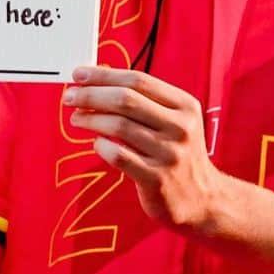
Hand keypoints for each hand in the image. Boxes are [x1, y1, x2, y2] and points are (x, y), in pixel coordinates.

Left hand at [62, 66, 220, 234]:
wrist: (203, 199)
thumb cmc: (178, 154)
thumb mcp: (174, 121)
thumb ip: (143, 100)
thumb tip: (100, 77)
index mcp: (184, 106)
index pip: (138, 80)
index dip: (104, 75)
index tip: (78, 75)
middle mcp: (180, 127)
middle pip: (125, 100)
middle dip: (91, 95)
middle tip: (70, 97)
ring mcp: (169, 154)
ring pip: (119, 127)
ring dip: (91, 119)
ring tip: (76, 118)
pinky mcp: (156, 179)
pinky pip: (118, 156)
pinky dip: (101, 146)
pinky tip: (96, 143)